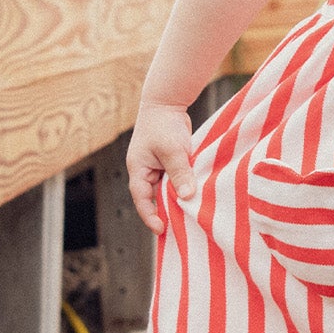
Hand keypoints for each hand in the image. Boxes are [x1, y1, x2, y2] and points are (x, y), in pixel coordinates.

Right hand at [127, 100, 194, 231]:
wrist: (167, 103)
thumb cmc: (164, 124)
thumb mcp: (172, 149)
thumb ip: (179, 172)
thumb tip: (187, 196)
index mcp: (138, 169)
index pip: (141, 198)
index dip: (150, 216)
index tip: (161, 229)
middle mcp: (146, 172)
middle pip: (154, 198)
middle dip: (164, 212)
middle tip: (180, 229)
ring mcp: (157, 168)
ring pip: (166, 190)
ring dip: (176, 200)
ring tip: (189, 216)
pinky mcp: (170, 164)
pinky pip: (175, 181)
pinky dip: (183, 188)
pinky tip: (195, 197)